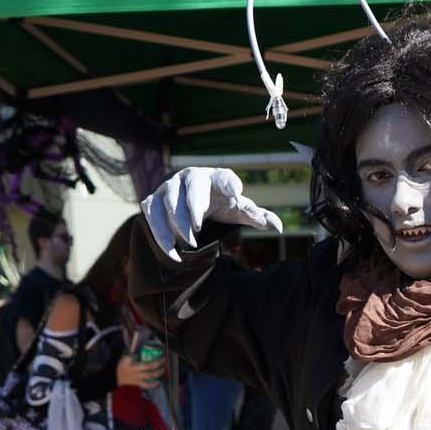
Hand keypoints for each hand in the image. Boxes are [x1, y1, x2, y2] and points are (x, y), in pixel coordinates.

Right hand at [116, 353, 162, 388]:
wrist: (122, 386)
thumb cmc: (123, 372)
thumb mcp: (123, 362)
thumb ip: (129, 356)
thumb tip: (137, 350)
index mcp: (128, 362)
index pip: (132, 356)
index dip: (138, 354)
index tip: (143, 351)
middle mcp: (134, 369)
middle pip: (148, 366)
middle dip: (157, 362)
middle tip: (163, 360)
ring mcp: (137, 377)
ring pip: (150, 375)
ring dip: (158, 372)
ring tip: (163, 369)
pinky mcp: (139, 384)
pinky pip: (148, 385)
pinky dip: (154, 384)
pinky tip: (159, 382)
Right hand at [142, 167, 283, 261]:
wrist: (189, 207)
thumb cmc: (219, 205)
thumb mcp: (238, 212)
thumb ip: (256, 216)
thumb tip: (278, 227)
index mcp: (215, 177)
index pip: (224, 176)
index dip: (230, 184)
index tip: (238, 195)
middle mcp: (191, 177)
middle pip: (191, 186)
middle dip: (193, 205)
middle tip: (198, 228)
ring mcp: (169, 187)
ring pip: (169, 201)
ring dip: (178, 223)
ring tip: (190, 244)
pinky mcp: (153, 202)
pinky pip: (152, 216)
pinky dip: (160, 235)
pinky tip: (173, 253)